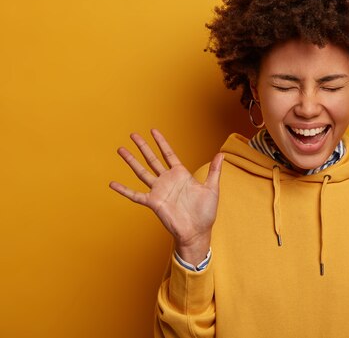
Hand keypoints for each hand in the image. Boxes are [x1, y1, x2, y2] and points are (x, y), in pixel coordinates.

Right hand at [109, 129, 222, 264]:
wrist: (197, 231)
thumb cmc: (205, 212)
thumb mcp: (212, 188)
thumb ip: (215, 171)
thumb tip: (221, 154)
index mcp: (181, 175)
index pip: (168, 154)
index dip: (161, 142)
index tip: (153, 131)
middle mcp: (168, 180)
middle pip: (152, 159)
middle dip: (143, 147)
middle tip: (133, 134)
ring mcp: (159, 191)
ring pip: (142, 172)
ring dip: (131, 161)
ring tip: (121, 149)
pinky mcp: (153, 202)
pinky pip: (135, 195)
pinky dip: (124, 190)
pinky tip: (112, 184)